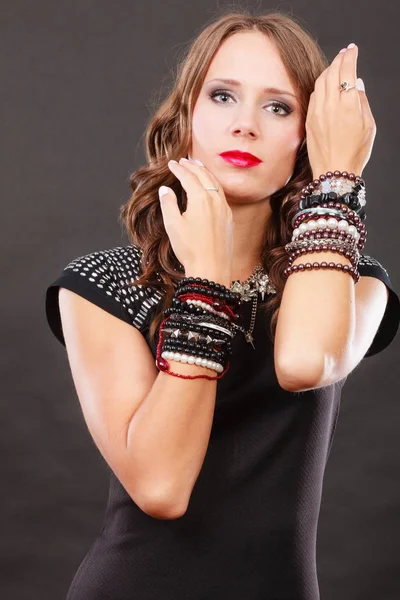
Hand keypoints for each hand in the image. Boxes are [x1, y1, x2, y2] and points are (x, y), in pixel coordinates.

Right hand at [158, 158, 233, 284]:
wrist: (212, 268)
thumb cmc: (191, 249)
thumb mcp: (173, 225)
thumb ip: (169, 204)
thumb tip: (166, 189)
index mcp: (201, 199)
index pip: (188, 177)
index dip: (179, 169)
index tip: (171, 163)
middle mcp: (215, 200)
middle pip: (204, 176)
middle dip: (193, 166)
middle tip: (184, 160)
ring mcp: (224, 209)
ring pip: (215, 184)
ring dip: (206, 173)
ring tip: (198, 167)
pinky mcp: (229, 218)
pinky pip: (222, 195)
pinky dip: (214, 185)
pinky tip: (210, 188)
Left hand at [305, 43, 376, 178]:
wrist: (334, 172)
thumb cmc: (354, 153)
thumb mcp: (368, 126)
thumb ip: (362, 102)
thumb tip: (357, 84)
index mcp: (348, 105)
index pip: (347, 71)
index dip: (349, 56)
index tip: (352, 49)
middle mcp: (330, 106)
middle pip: (332, 72)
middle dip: (339, 59)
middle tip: (345, 53)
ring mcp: (317, 112)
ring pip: (320, 81)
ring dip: (328, 70)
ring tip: (335, 65)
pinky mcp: (309, 120)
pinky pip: (313, 95)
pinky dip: (320, 85)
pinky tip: (325, 85)